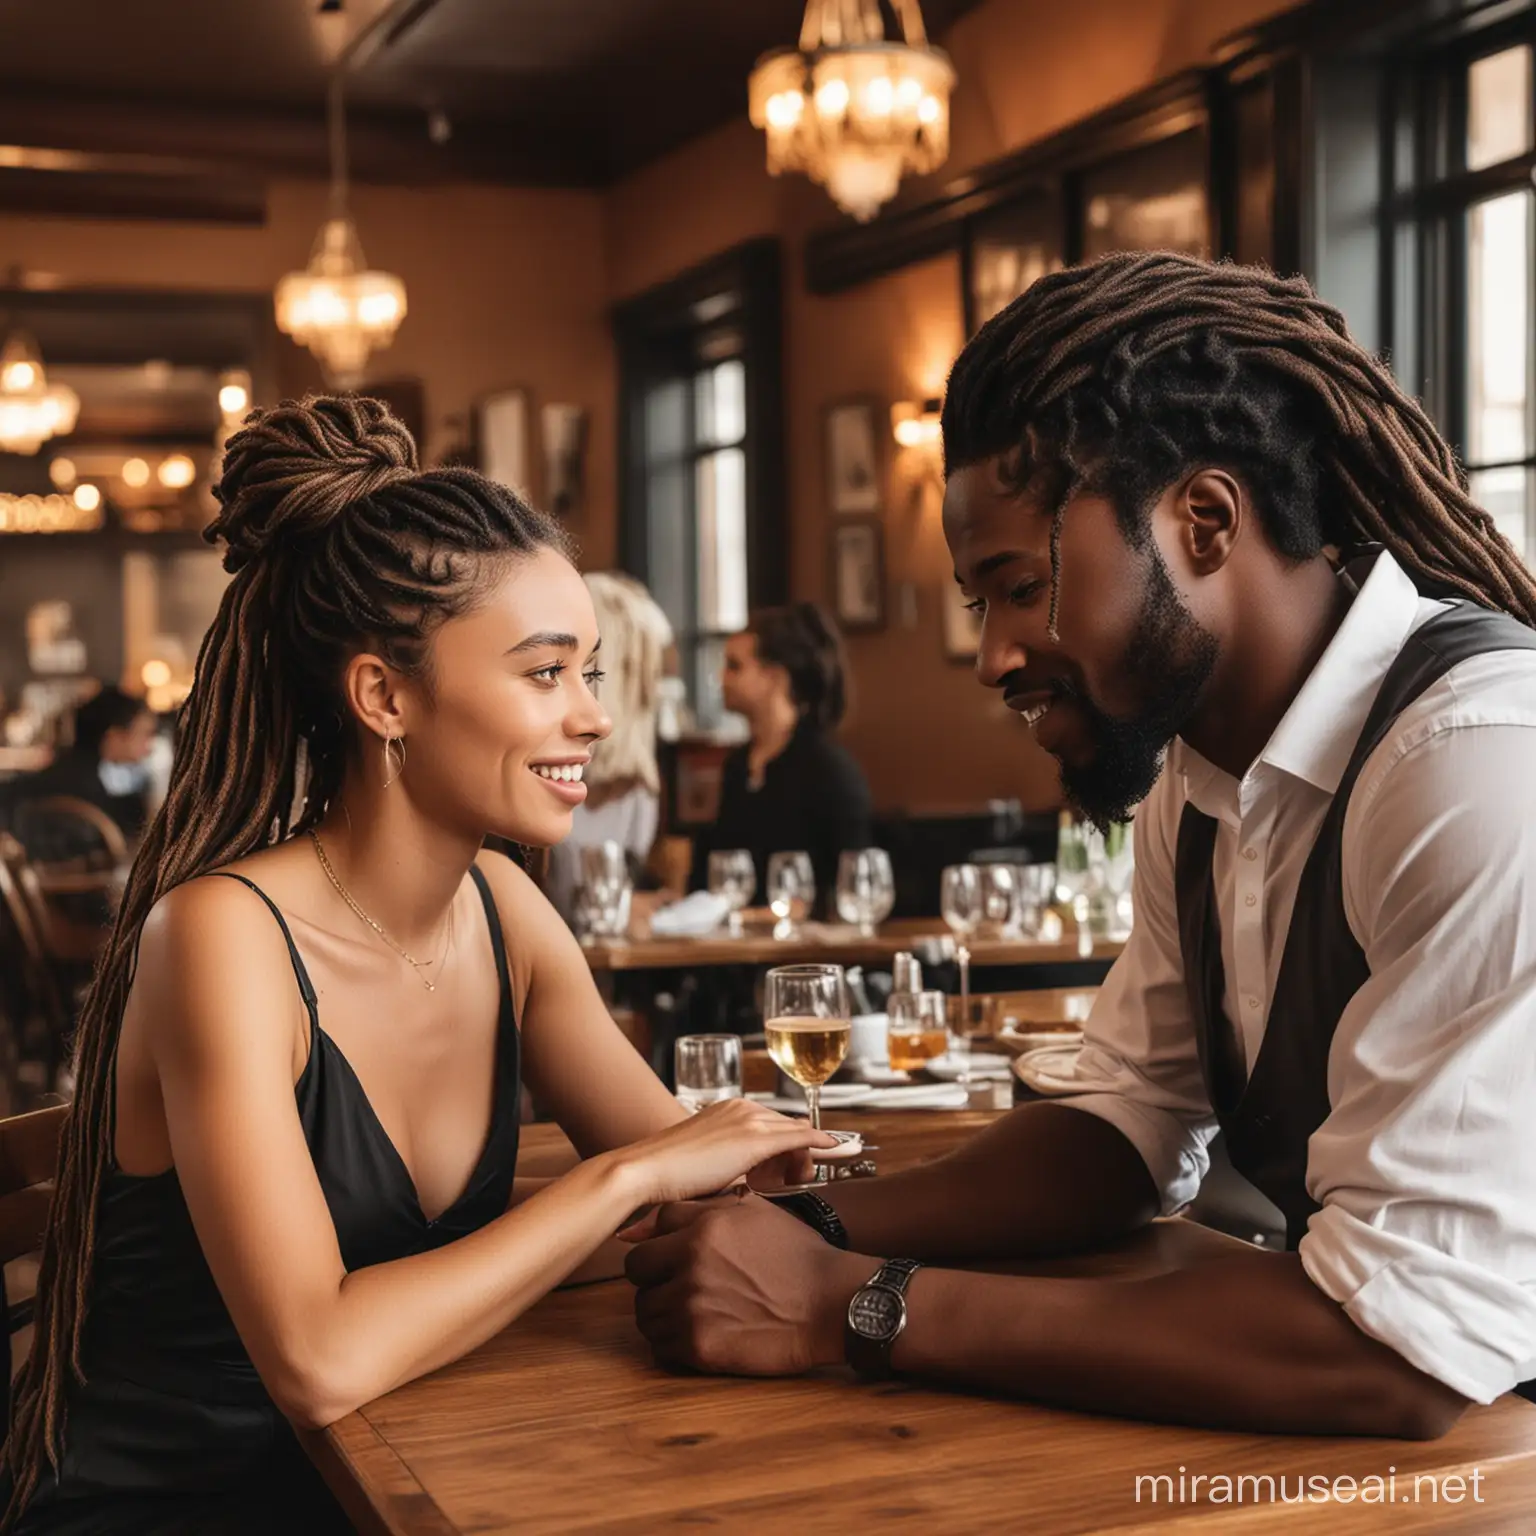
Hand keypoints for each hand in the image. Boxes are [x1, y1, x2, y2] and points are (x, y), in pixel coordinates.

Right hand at [618, 1099, 836, 1209]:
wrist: (642, 1173)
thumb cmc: (665, 1178)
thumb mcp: (703, 1168)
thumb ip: (727, 1168)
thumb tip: (748, 1184)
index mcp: (728, 1111)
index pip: (772, 1127)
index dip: (784, 1153)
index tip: (784, 1176)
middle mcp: (741, 1108)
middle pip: (787, 1130)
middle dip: (797, 1156)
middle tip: (793, 1182)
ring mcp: (749, 1120)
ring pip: (795, 1135)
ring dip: (803, 1159)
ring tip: (795, 1182)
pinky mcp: (754, 1138)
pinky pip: (800, 1137)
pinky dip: (821, 1143)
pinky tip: (838, 1150)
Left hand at [624, 1195, 869, 1375]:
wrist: (829, 1301)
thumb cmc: (793, 1251)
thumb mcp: (751, 1211)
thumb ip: (698, 1209)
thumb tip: (649, 1219)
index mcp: (701, 1229)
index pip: (646, 1236)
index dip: (657, 1248)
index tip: (670, 1258)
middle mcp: (691, 1265)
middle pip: (636, 1273)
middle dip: (653, 1278)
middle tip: (677, 1284)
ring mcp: (693, 1309)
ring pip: (645, 1312)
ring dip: (661, 1312)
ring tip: (691, 1310)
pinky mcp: (700, 1347)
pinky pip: (661, 1346)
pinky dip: (673, 1342)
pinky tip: (699, 1332)